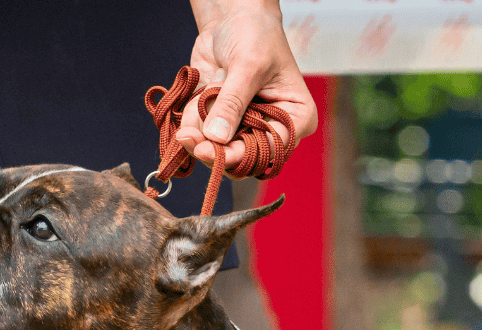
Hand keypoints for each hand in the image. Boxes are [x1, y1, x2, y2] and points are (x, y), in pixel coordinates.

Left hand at [179, 0, 317, 170]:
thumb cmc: (256, 34)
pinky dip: (191, 126)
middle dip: (215, 153)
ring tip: (187, 127)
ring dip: (198, 141)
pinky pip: (202, 137)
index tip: (212, 150)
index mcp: (294, 119)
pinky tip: (190, 109)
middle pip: (242, 160)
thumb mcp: (248, 66)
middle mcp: (270, 130)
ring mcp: (243, 128)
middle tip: (191, 142)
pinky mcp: (220, 123)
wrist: (233, 17)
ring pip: (219, 153)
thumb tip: (217, 137)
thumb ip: (232, 103)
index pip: (269, 151)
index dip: (240, 156)